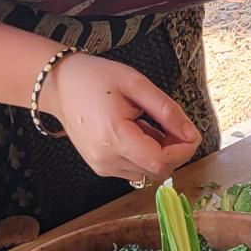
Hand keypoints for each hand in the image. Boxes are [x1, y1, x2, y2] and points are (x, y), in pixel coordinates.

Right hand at [40, 53, 202, 183]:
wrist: (59, 85)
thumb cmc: (96, 78)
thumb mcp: (136, 84)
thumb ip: (166, 111)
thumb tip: (191, 133)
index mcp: (114, 137)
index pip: (160, 161)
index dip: (183, 151)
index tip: (192, 133)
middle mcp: (106, 160)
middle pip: (157, 171)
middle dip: (175, 151)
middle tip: (175, 124)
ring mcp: (102, 167)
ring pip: (147, 173)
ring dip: (161, 153)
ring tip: (152, 124)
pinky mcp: (100, 168)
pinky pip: (134, 169)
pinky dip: (146, 155)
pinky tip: (140, 132)